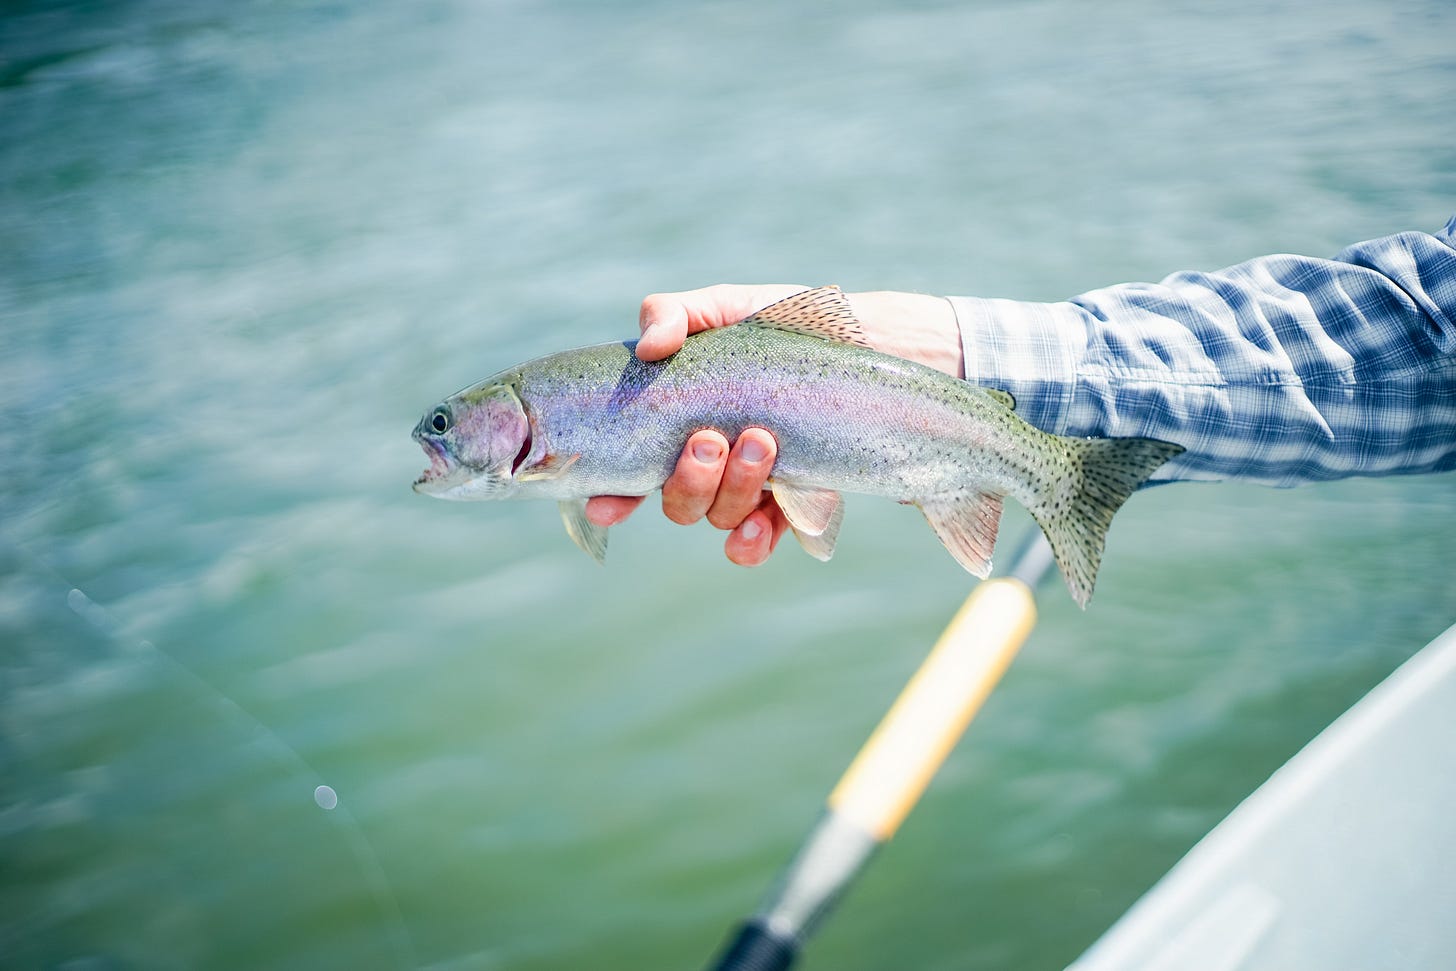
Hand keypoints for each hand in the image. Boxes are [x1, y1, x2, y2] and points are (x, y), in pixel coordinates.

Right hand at [584, 284, 963, 564]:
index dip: (614, 492)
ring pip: (717, 518)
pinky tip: (759, 528)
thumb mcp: (736, 306)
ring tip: (763, 444)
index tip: (609, 503)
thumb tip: (648, 344)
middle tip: (715, 439)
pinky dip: (753, 542)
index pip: (636, 466)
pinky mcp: (800, 505)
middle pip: (676, 500)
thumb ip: (679, 312)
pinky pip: (762, 542)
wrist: (886, 347)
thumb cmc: (801, 324)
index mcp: (688, 419)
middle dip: (687, 479)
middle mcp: (716, 460)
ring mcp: (756, 486)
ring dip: (730, 492)